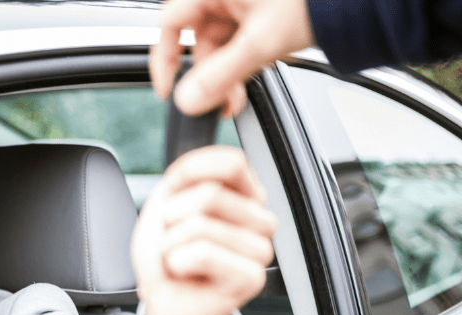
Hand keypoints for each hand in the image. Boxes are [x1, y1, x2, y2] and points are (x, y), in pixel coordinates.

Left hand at [132, 146, 275, 314]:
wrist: (163, 301)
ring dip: (171, 244)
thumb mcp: (164, 203)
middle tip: (176, 240)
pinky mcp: (252, 278)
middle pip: (209, 194)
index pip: (232, 162)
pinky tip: (185, 273)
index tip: (172, 194)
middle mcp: (259, 219)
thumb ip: (182, 178)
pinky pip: (203, 253)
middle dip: (172, 218)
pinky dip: (178, 262)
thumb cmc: (167, 254)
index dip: (190, 172)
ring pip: (201, 225)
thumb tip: (193, 170)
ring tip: (180, 259)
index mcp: (244, 196)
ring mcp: (260, 249)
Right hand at [149, 0, 315, 115]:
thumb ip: (220, 74)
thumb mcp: (261, 42)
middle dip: (208, 76)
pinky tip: (252, 76)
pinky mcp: (255, 16)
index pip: (171, 26)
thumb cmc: (315, 1)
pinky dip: (241, 64)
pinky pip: (236, 45)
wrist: (354, 3)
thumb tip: (188, 99)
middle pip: (198, 41)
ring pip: (218, 47)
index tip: (169, 90)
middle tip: (221, 100)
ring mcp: (239, 5)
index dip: (165, 60)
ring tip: (240, 95)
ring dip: (226, 75)